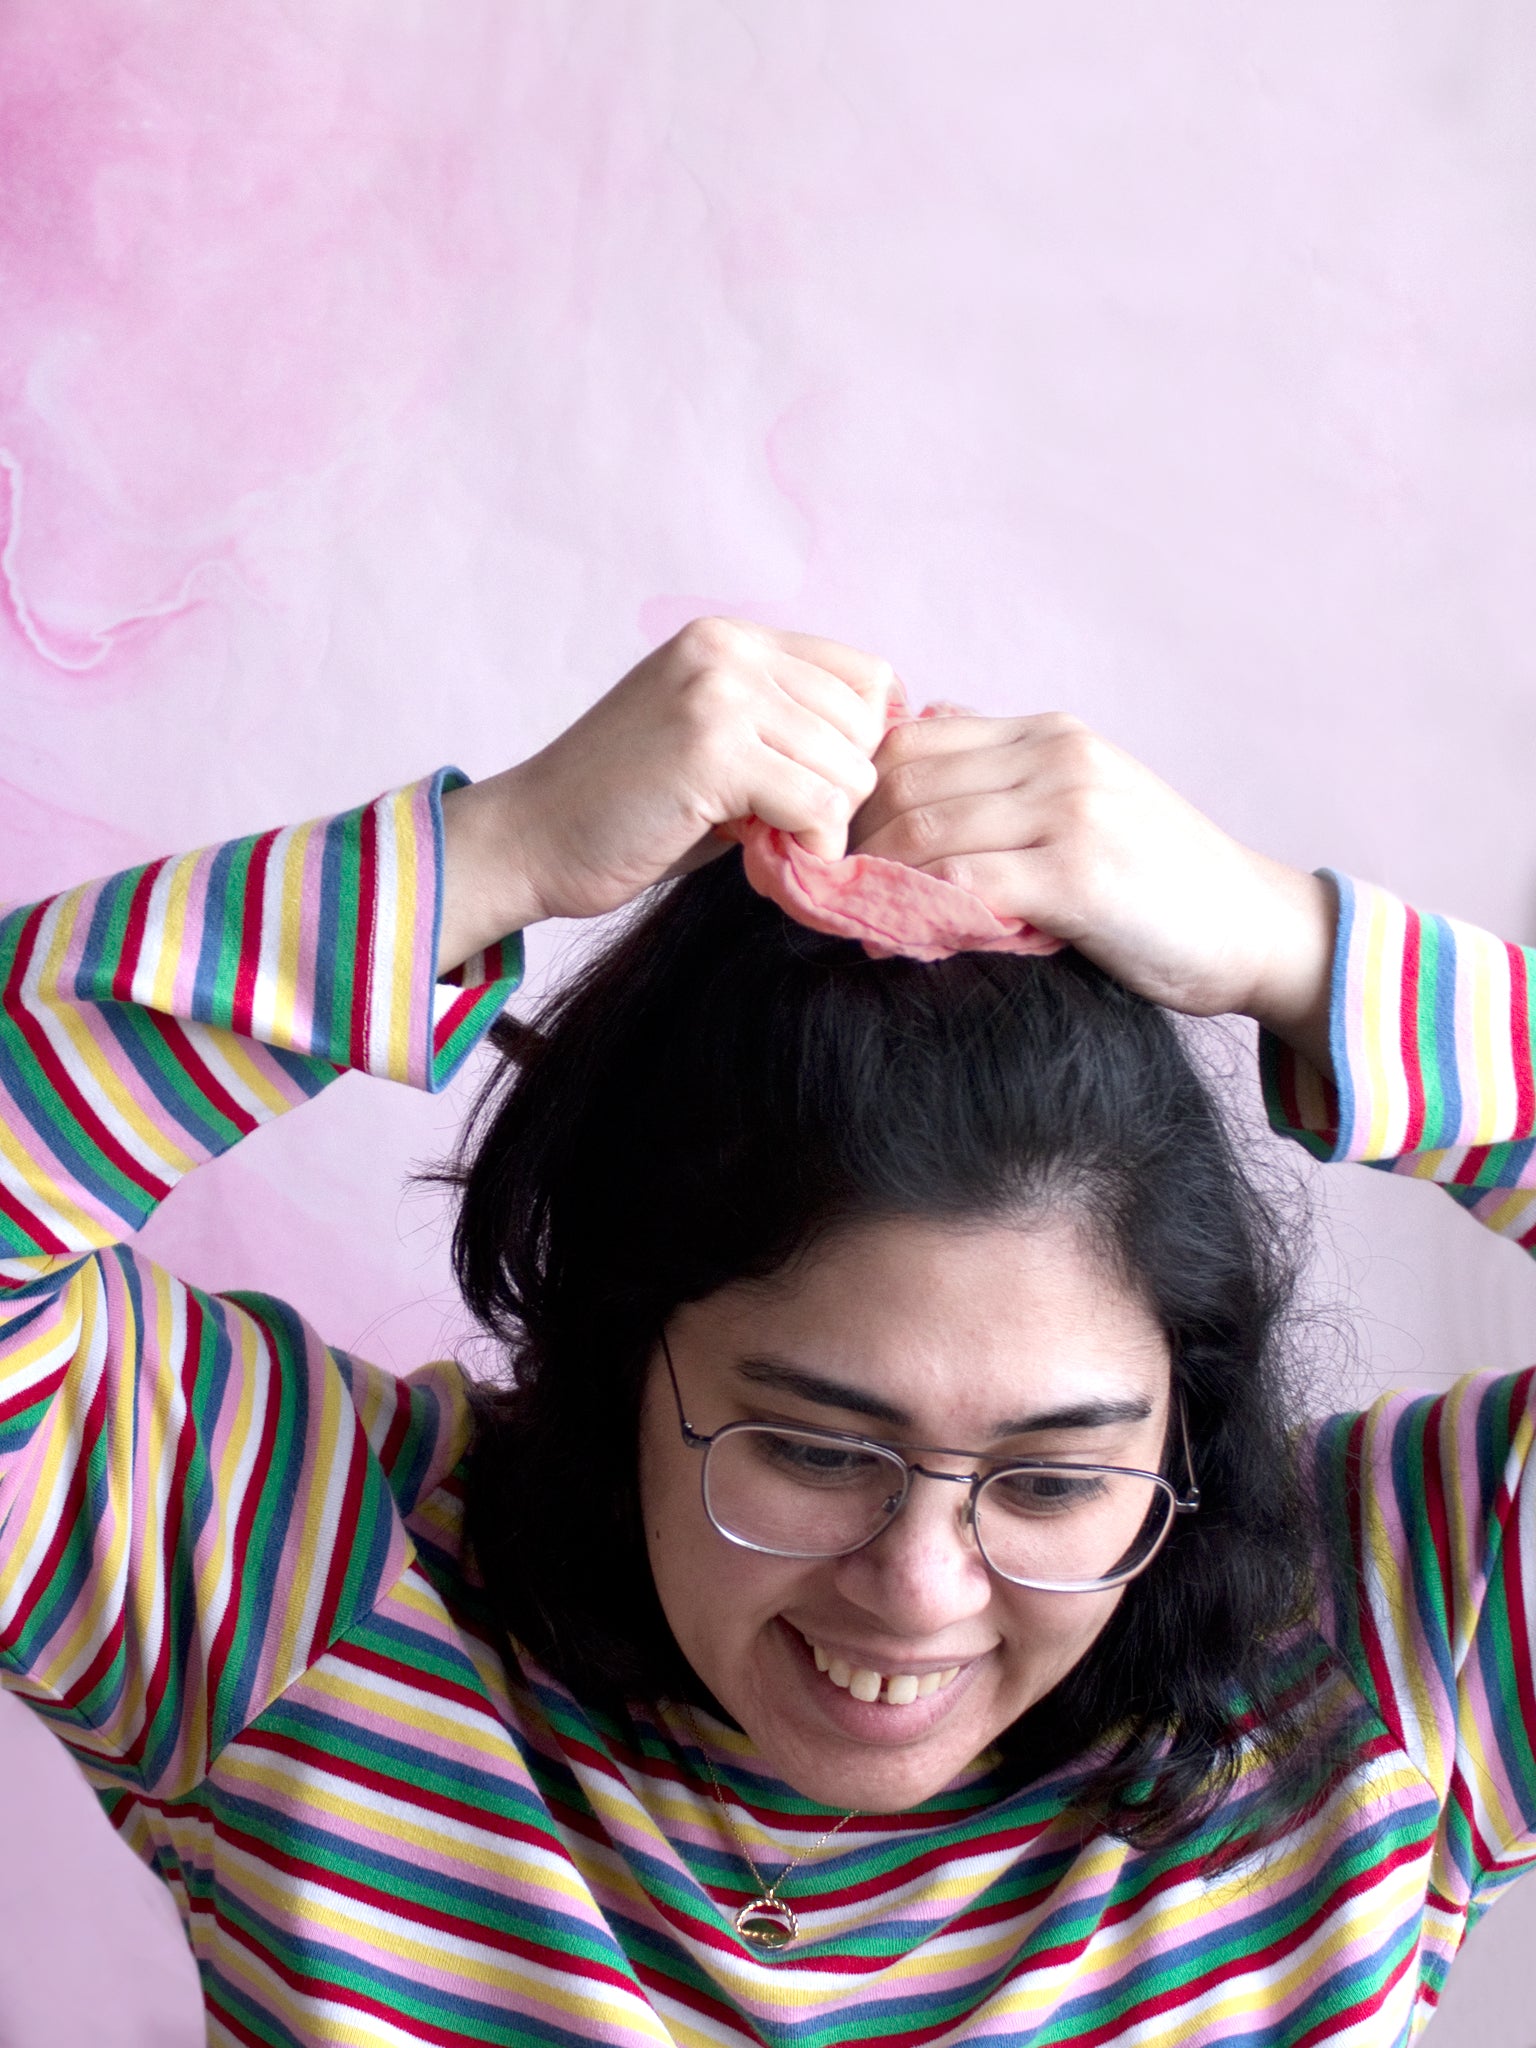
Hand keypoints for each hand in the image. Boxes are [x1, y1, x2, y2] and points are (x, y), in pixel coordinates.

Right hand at [438, 619, 896, 967]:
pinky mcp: (711, 750)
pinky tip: (759, 856)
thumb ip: (782, 729)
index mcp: (730, 639)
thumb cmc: (624, 807)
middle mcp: (728, 650)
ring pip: (849, 770)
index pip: (865, 676)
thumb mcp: (712, 740)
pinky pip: (817, 805)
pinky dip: (807, 846)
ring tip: (763, 841)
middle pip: (865, 725)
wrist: (529, 838)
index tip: (818, 789)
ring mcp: (717, 694)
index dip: (860, 745)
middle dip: (840, 790)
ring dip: (822, 824)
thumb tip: (878, 755)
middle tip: (783, 827)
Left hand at [850, 712, 1335, 1065]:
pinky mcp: (1077, 871)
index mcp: (1050, 734)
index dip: (854, 793)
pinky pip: (960, 880)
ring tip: (841, 917)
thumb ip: (1008, 776)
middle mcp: (1056, 755)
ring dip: (868, 879)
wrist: (1255, 930)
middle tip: (809, 888)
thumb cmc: (1162, 883)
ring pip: (922, 829)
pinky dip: (911, 911)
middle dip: (845, 837)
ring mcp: (1069, 808)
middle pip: (903, 780)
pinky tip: (891, 940)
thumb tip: (917, 750)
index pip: (912, 741)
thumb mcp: (1085, 802)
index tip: (823, 846)